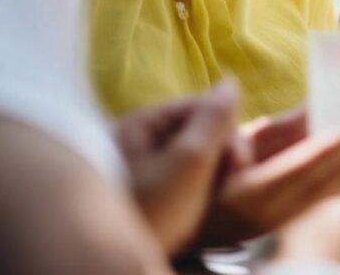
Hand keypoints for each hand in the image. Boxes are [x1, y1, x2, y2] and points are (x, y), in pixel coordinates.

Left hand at [115, 82, 239, 254]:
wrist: (99, 265)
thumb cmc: (145, 211)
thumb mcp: (188, 163)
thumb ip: (214, 120)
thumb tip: (230, 82)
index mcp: (139, 124)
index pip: (201, 107)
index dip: (228, 132)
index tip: (240, 167)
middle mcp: (131, 140)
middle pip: (195, 132)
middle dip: (219, 157)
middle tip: (225, 189)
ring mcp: (132, 169)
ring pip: (189, 159)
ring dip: (208, 178)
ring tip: (208, 204)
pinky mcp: (135, 196)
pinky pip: (175, 181)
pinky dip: (191, 194)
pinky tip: (193, 213)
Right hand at [197, 108, 339, 247]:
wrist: (181, 215)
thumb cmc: (197, 173)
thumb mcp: (225, 146)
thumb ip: (267, 130)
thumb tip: (306, 111)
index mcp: (248, 192)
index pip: (298, 166)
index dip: (329, 149)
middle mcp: (262, 214)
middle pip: (314, 185)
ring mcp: (269, 226)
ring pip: (316, 200)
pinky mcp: (274, 231)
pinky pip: (311, 210)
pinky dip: (334, 192)